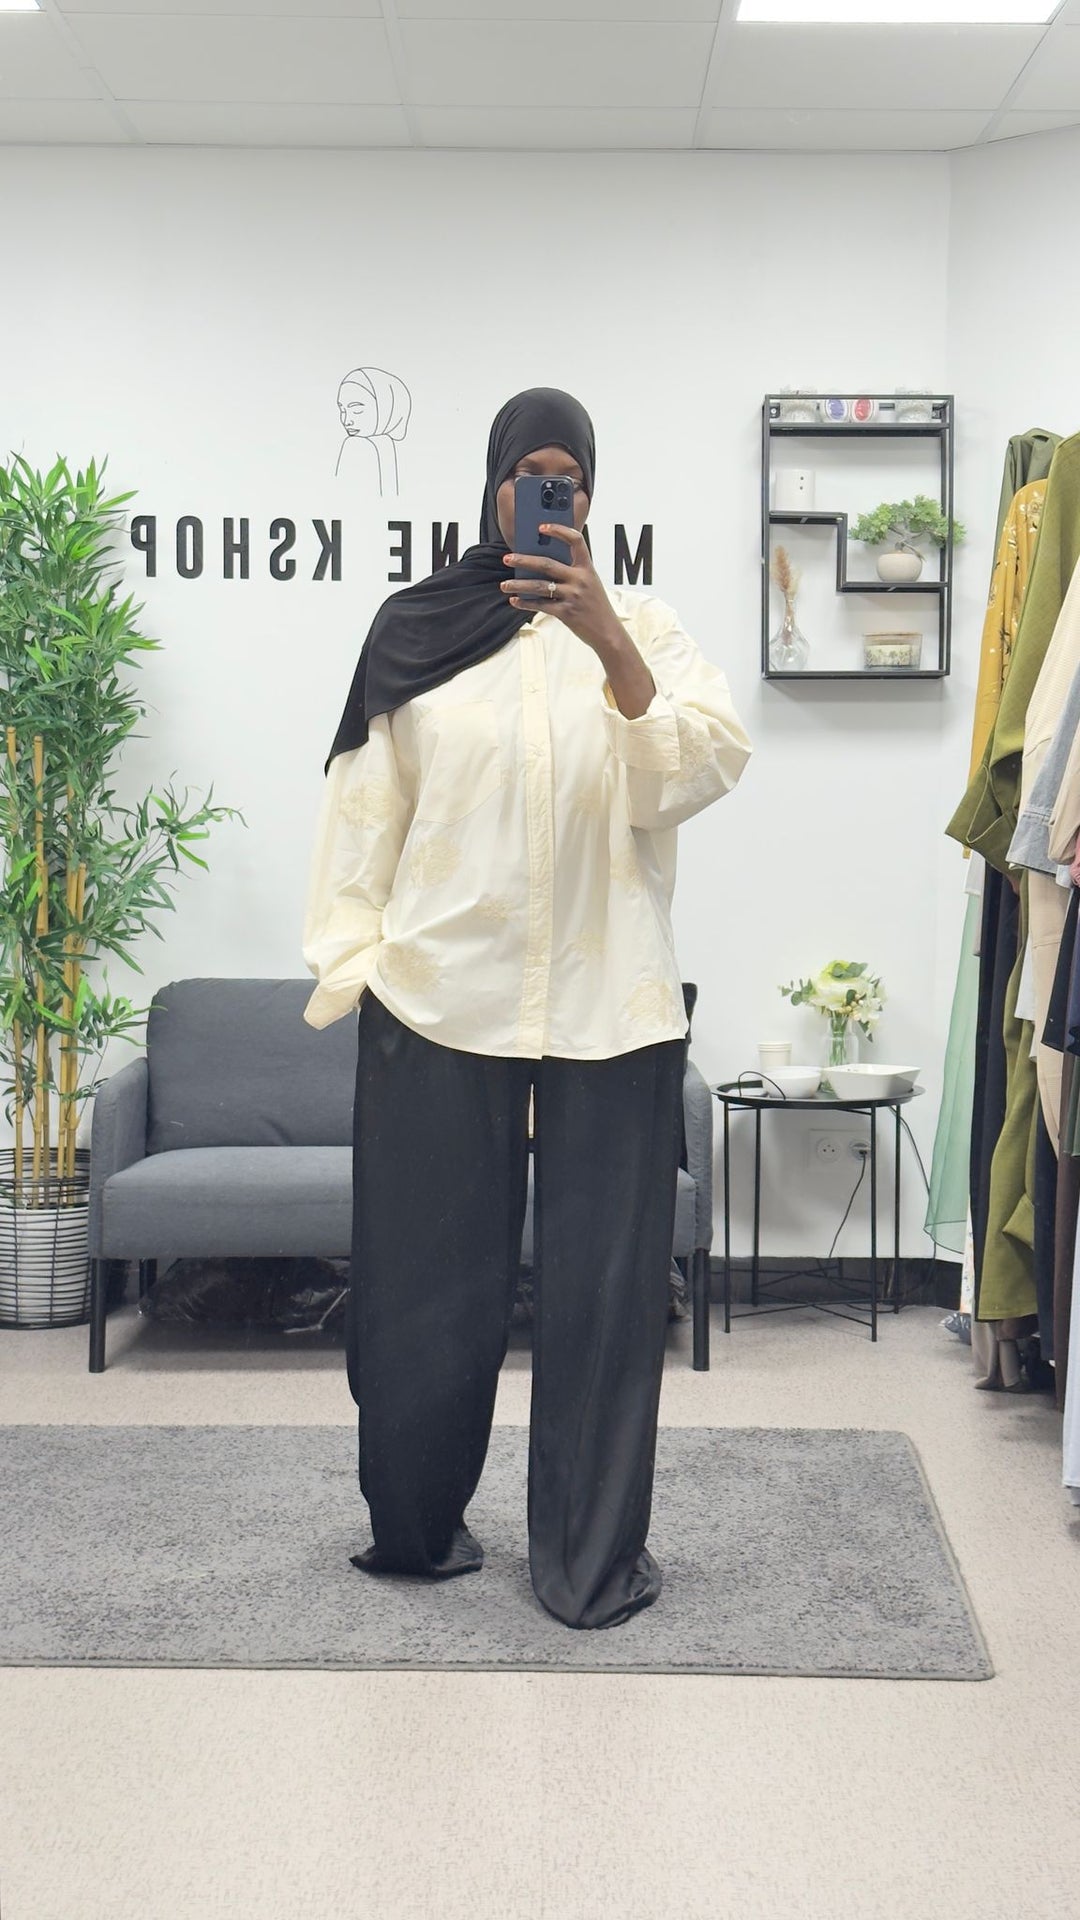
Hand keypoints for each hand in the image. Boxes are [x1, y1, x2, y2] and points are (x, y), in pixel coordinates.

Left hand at [500, 525, 621, 654]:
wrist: (607, 632)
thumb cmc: (595, 605)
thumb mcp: (589, 583)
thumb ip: (571, 572)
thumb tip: (540, 565)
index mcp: (587, 568)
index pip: (575, 541)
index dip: (558, 530)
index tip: (541, 527)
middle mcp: (580, 579)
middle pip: (547, 564)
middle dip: (524, 560)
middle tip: (507, 558)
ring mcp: (573, 596)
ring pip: (539, 586)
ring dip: (518, 585)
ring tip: (504, 585)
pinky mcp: (566, 612)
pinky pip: (541, 605)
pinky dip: (526, 603)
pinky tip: (515, 600)